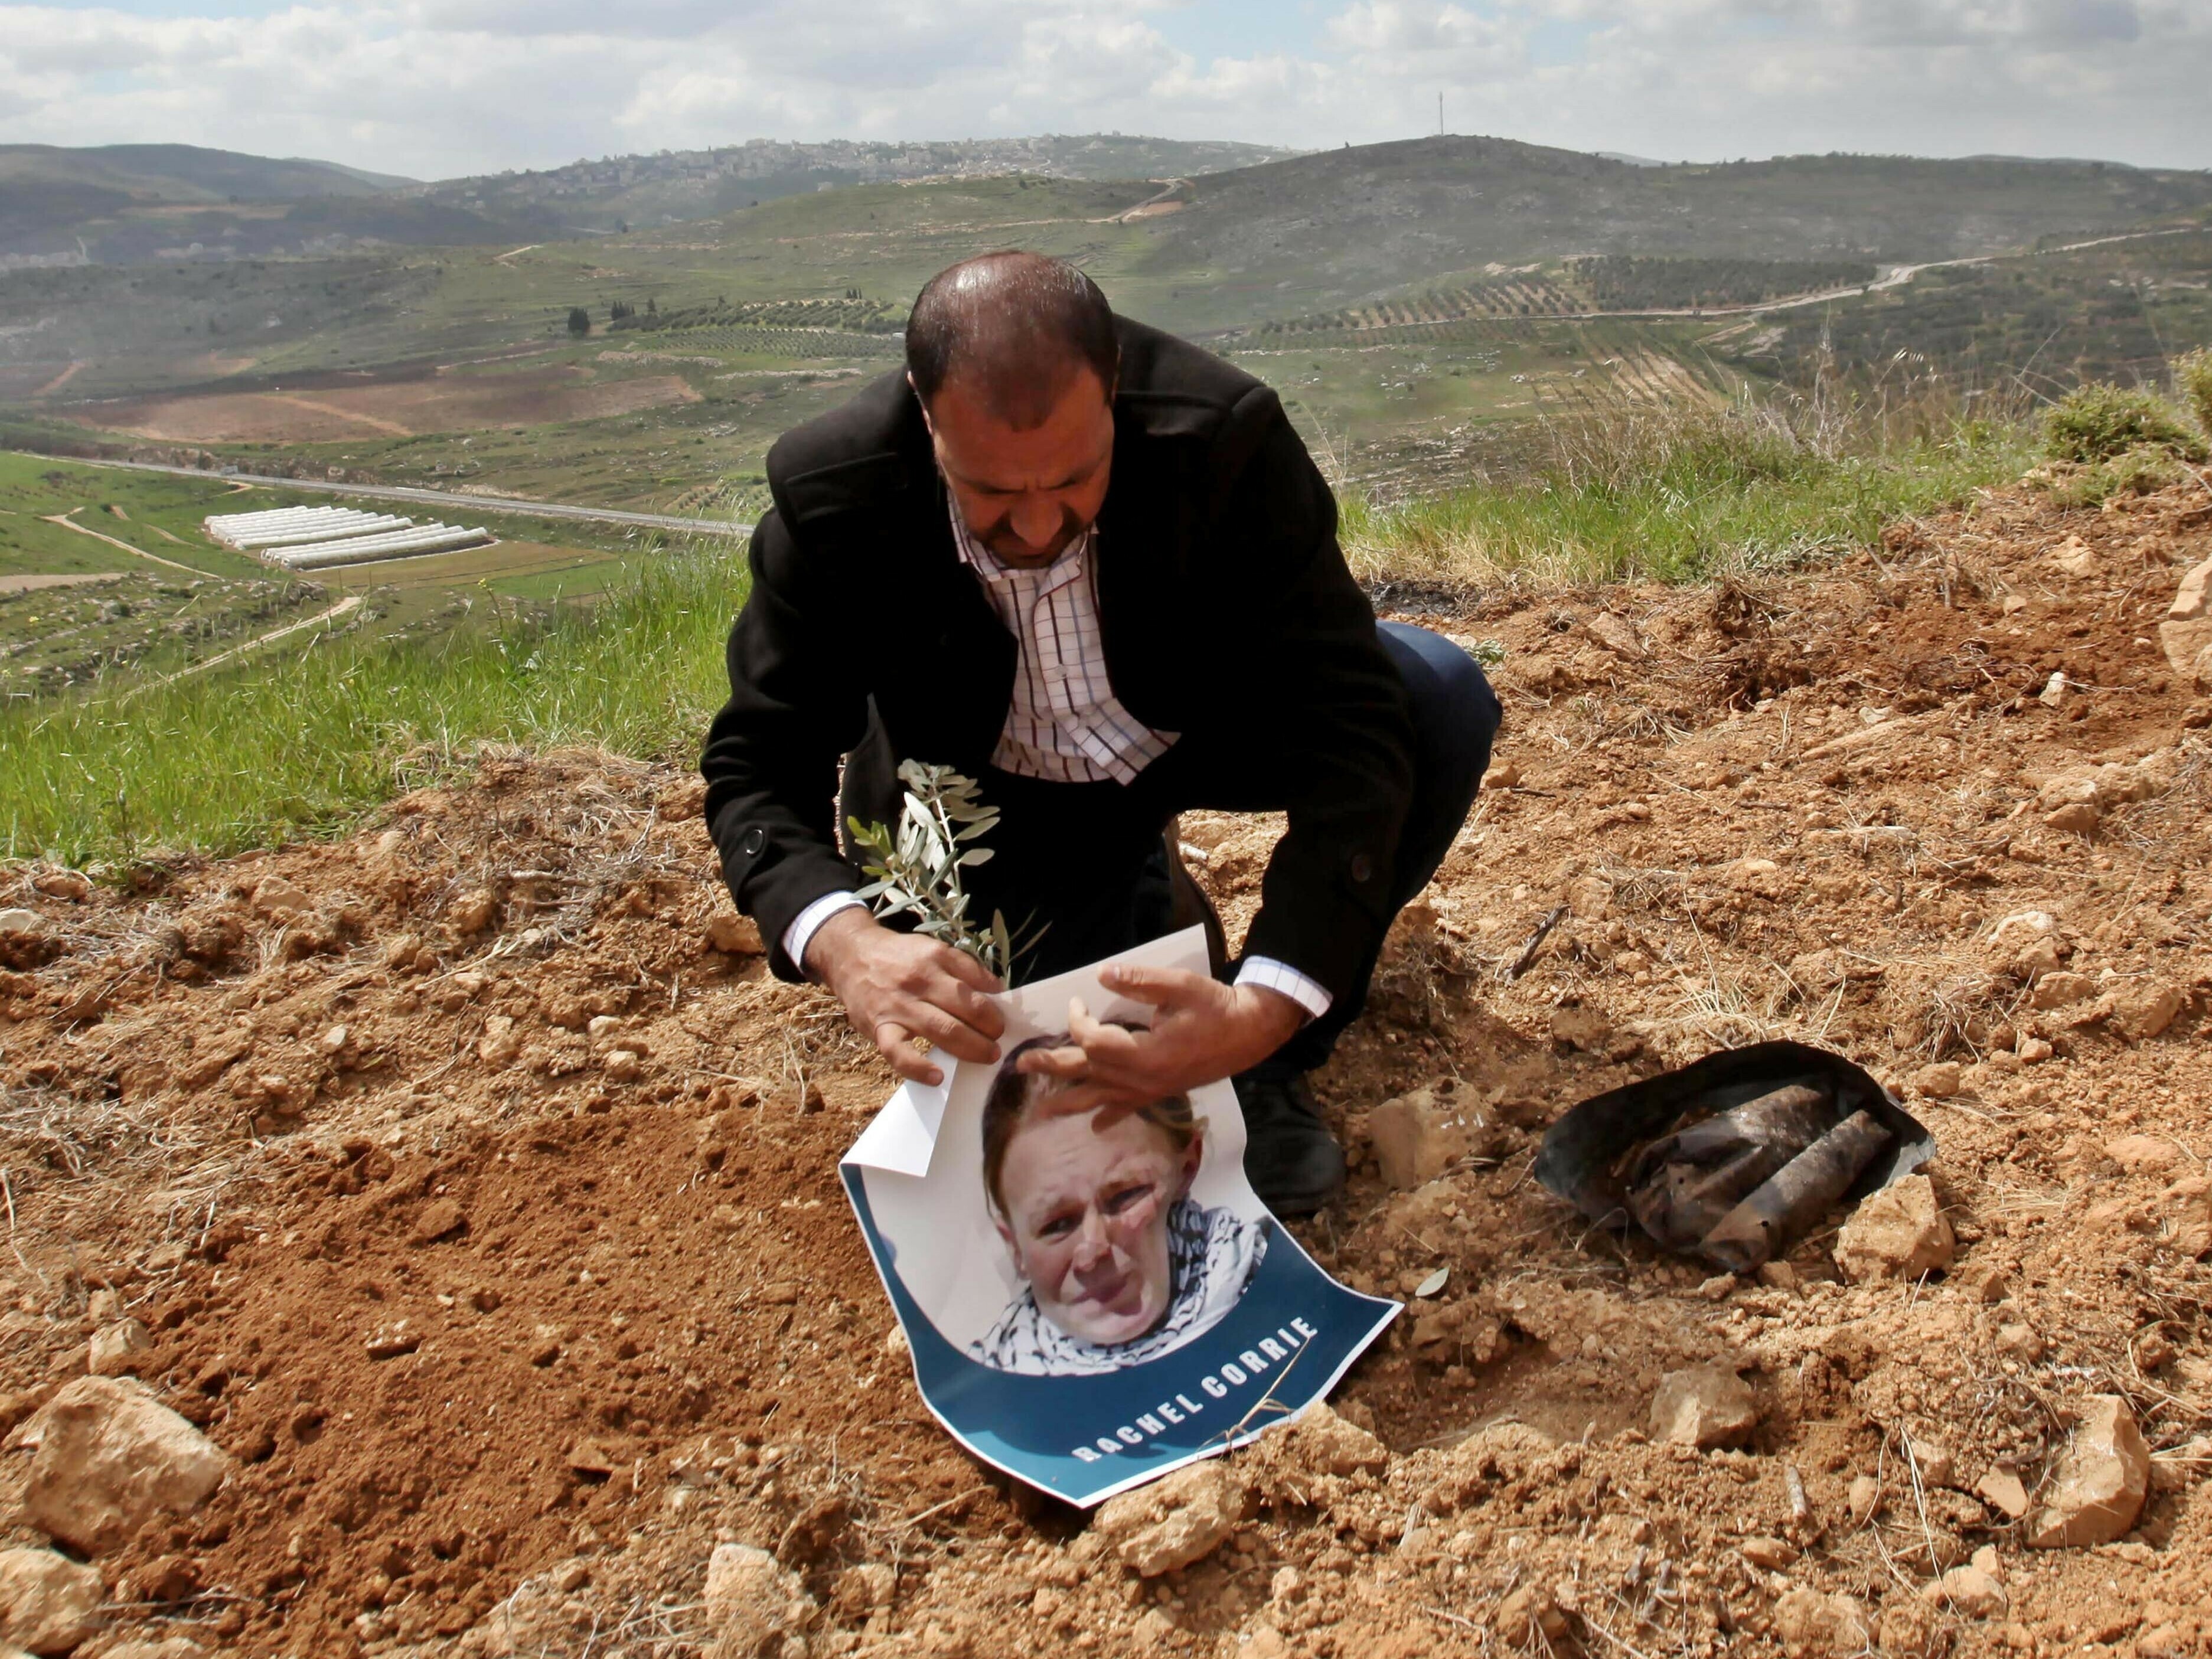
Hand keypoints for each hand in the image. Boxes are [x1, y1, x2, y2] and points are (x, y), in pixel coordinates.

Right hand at [805, 908, 1004, 1085]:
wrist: (851, 955)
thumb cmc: (899, 957)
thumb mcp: (932, 949)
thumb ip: (965, 967)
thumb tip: (997, 989)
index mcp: (936, 957)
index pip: (976, 983)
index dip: (995, 1004)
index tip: (1004, 1018)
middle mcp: (919, 980)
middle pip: (966, 1008)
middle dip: (990, 1028)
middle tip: (999, 1039)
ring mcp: (899, 1005)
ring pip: (942, 1030)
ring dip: (971, 1047)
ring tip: (987, 1055)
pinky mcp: (879, 1027)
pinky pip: (899, 1053)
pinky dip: (919, 1068)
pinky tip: (938, 1077)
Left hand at [1015, 965, 1304, 1105]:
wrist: (1249, 1033)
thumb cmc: (1216, 1007)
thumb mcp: (1181, 986)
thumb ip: (1141, 980)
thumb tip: (1103, 973)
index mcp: (1145, 1053)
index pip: (1093, 1041)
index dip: (1077, 1021)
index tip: (1078, 1002)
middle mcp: (1142, 1078)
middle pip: (1086, 1074)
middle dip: (1051, 1068)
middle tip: (1021, 1066)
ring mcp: (1150, 1089)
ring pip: (1100, 1098)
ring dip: (1069, 1101)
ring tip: (1042, 1109)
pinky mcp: (1159, 1092)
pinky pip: (1127, 1110)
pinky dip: (1108, 1117)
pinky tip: (1095, 1125)